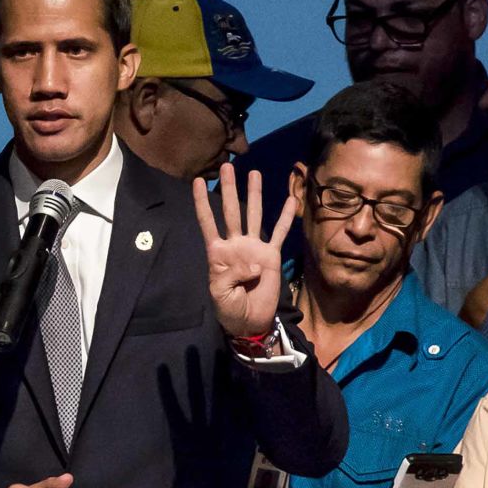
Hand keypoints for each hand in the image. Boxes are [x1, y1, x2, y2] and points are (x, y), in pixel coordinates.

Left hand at [194, 164, 296, 338]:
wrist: (249, 321)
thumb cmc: (229, 309)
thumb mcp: (220, 293)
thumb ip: (232, 275)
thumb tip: (254, 262)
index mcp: (217, 252)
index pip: (208, 222)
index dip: (202, 203)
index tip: (197, 181)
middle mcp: (235, 244)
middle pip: (231, 211)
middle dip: (229, 188)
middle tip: (227, 166)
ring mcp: (254, 247)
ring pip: (254, 215)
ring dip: (254, 194)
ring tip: (254, 173)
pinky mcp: (271, 256)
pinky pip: (279, 234)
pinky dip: (284, 218)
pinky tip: (290, 200)